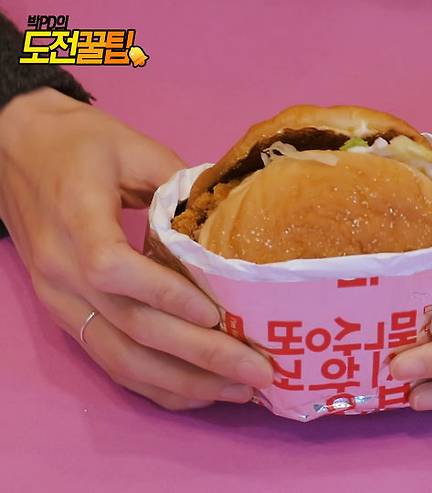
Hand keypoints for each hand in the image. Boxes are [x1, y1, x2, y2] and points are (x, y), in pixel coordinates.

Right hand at [0, 88, 272, 409]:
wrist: (17, 151)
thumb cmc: (78, 144)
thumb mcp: (131, 146)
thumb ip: (180, 181)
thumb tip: (235, 218)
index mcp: (76, 219)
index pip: (113, 268)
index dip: (164, 294)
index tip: (215, 313)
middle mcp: (62, 272)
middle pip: (131, 328)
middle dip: (201, 356)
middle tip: (258, 372)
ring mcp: (61, 302)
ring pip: (121, 359)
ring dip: (184, 383)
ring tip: (240, 391)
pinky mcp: (67, 317)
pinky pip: (111, 363)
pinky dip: (156, 385)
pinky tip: (198, 393)